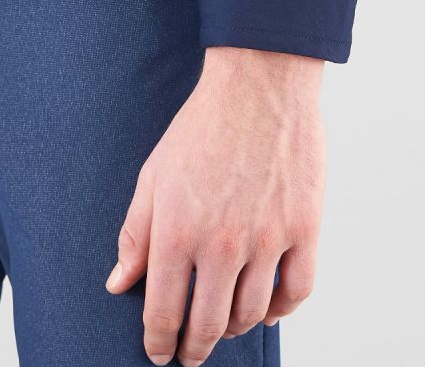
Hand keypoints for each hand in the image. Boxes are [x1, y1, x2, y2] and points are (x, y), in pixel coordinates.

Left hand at [105, 45, 326, 365]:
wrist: (258, 85)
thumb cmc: (202, 126)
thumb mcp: (154, 175)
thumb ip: (135, 233)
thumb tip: (118, 282)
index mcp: (178, 232)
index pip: (164, 312)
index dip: (159, 342)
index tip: (159, 353)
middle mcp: (223, 244)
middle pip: (209, 324)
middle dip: (194, 347)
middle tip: (190, 353)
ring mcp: (269, 238)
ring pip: (252, 314)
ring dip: (234, 331)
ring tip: (223, 329)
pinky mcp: (305, 227)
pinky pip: (297, 290)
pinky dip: (282, 311)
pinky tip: (268, 310)